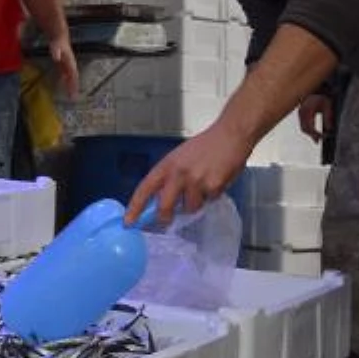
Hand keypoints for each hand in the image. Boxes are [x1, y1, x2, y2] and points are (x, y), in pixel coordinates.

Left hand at [48, 36, 78, 98]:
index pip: (74, 76)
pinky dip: (66, 80)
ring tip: (70, 95)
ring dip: (71, 85)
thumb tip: (56, 57)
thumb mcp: (56, 47)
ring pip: (71, 77)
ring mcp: (68, 64)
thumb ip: (56, 52)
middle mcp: (71, 65)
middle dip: (74, 88)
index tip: (73, 94)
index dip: (74, 85)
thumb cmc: (58, 42)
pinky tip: (62, 85)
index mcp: (70, 63)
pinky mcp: (64, 64)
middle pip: (74, 79)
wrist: (59, 36)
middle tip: (73, 98)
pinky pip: (66, 74)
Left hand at [125, 119, 254, 225]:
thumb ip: (168, 177)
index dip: (135, 207)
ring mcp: (195, 181)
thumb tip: (157, 200)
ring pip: (189, 208)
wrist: (230, 135)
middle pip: (164, 206)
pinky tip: (216, 181)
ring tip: (203, 186)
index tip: (128, 222)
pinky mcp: (213, 187)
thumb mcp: (178, 158)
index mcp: (166, 165)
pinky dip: (212, 196)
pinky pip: (209, 202)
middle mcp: (178, 174)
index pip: (144, 188)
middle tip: (166, 220)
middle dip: (164, 217)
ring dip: (195, 203)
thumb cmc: (205, 146)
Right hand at [297, 94, 332, 142]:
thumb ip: (328, 118)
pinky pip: (303, 124)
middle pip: (305, 129)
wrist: (315, 90)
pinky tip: (314, 132)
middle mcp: (302, 113)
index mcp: (309, 111)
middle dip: (312, 136)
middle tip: (319, 141)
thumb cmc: (322, 97)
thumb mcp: (328, 106)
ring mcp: (300, 113)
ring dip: (310, 134)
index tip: (325, 136)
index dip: (317, 134)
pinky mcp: (300, 114)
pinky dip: (308, 129)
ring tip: (317, 138)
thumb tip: (329, 130)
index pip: (311, 127)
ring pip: (303, 127)